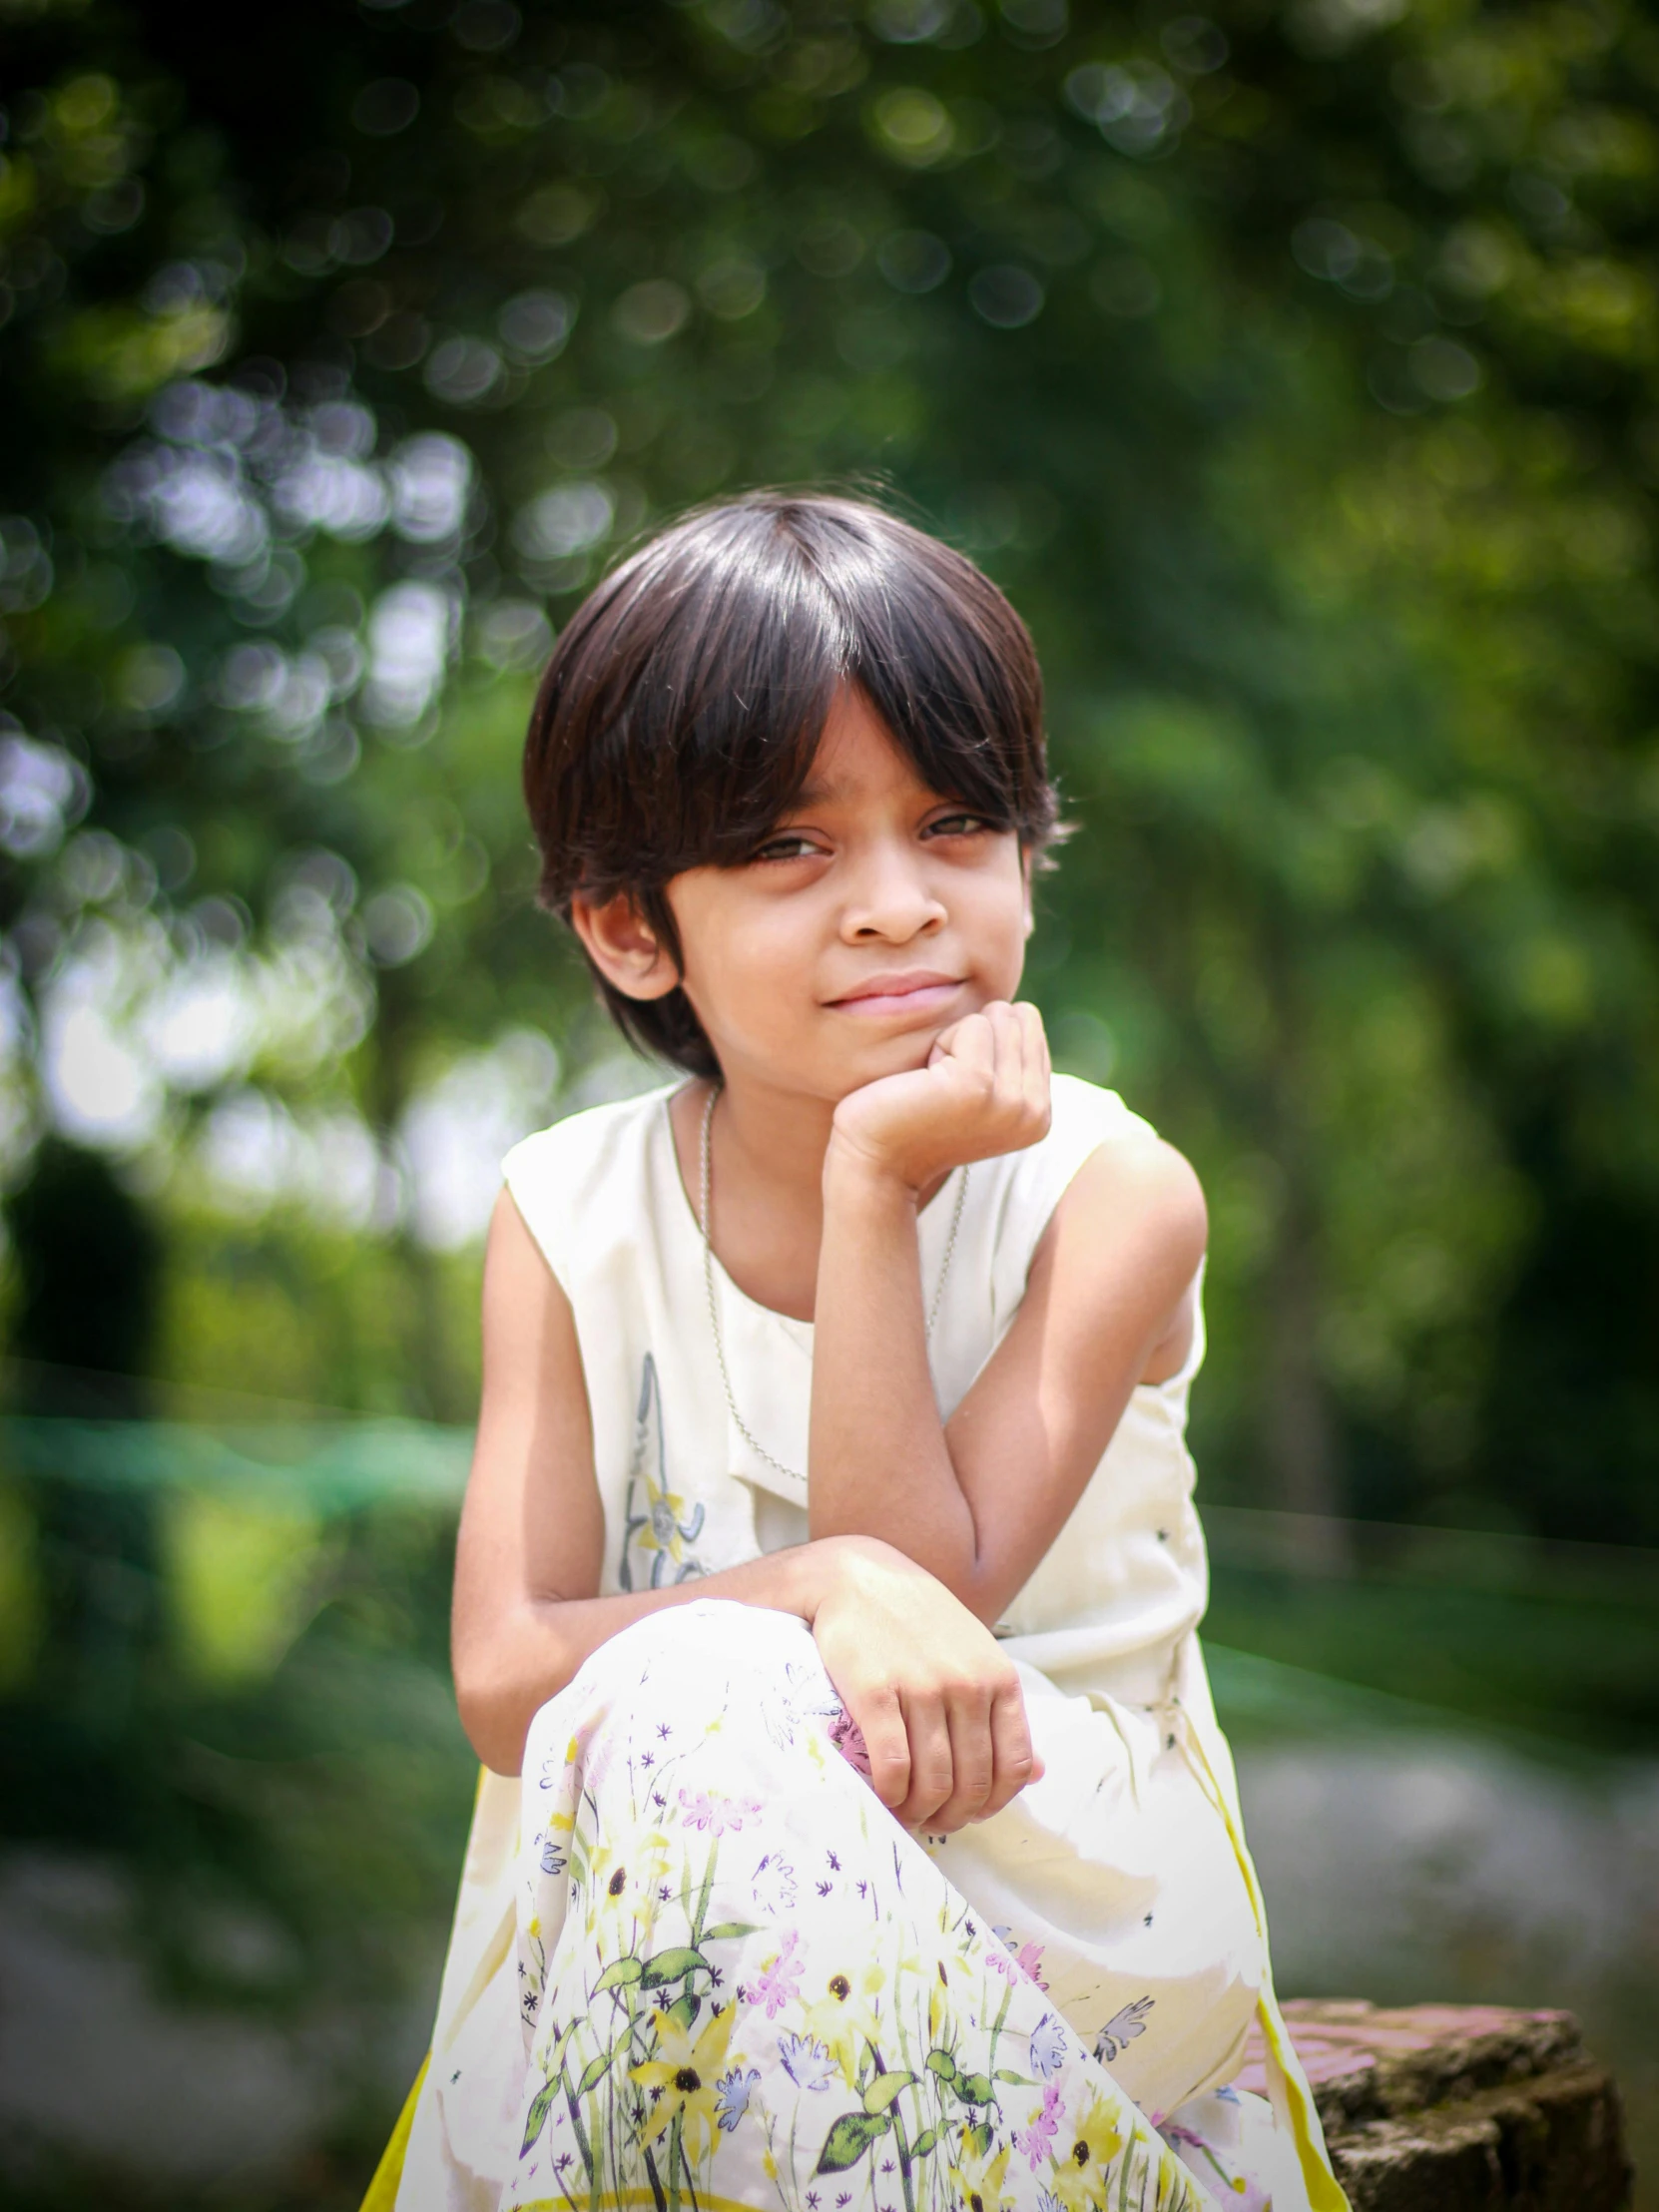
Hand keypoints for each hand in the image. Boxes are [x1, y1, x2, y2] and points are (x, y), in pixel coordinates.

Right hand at [807, 1536, 1041, 1833]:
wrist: (856, 1577)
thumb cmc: (917, 1620)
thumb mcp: (974, 1654)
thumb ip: (1003, 1712)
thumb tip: (1037, 1774)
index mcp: (998, 1677)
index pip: (1014, 1766)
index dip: (995, 1803)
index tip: (971, 1812)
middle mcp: (967, 1684)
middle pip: (972, 1782)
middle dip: (954, 1815)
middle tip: (933, 1821)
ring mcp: (921, 1687)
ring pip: (933, 1782)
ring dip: (921, 1812)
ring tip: (907, 1814)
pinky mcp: (875, 1691)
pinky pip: (892, 1766)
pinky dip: (891, 1795)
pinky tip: (884, 1795)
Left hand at [828, 1000, 1050, 1198]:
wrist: (874, 1161)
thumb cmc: (915, 1117)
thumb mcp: (980, 1092)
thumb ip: (1008, 1061)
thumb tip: (1020, 1010)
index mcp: (1040, 1113)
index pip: (1029, 1026)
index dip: (985, 1043)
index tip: (960, 1085)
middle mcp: (1035, 1111)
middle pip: (1016, 1017)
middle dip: (972, 1039)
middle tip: (944, 1084)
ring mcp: (1010, 1101)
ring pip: (996, 1017)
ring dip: (955, 1041)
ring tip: (935, 1085)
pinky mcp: (978, 1085)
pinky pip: (971, 1024)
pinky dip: (940, 1043)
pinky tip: (925, 1083)